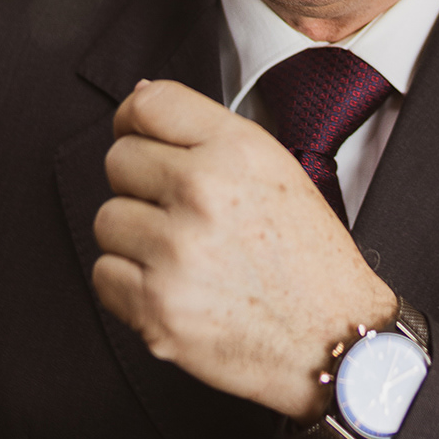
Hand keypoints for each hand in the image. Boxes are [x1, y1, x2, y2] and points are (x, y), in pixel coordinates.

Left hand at [93, 80, 395, 417]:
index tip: (137, 137)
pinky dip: (128, 284)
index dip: (132, 120)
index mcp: (237, 151)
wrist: (334, 342)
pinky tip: (171, 287)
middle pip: (118, 160)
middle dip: (139, 184)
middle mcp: (203, 193)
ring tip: (181, 255)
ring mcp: (176, 252)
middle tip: (176, 211)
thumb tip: (139, 96)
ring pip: (107, 220)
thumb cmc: (309, 260)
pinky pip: (103, 275)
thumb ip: (208, 134)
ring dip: (134, 238)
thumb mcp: (276, 171)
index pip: (147, 105)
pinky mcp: (156, 307)